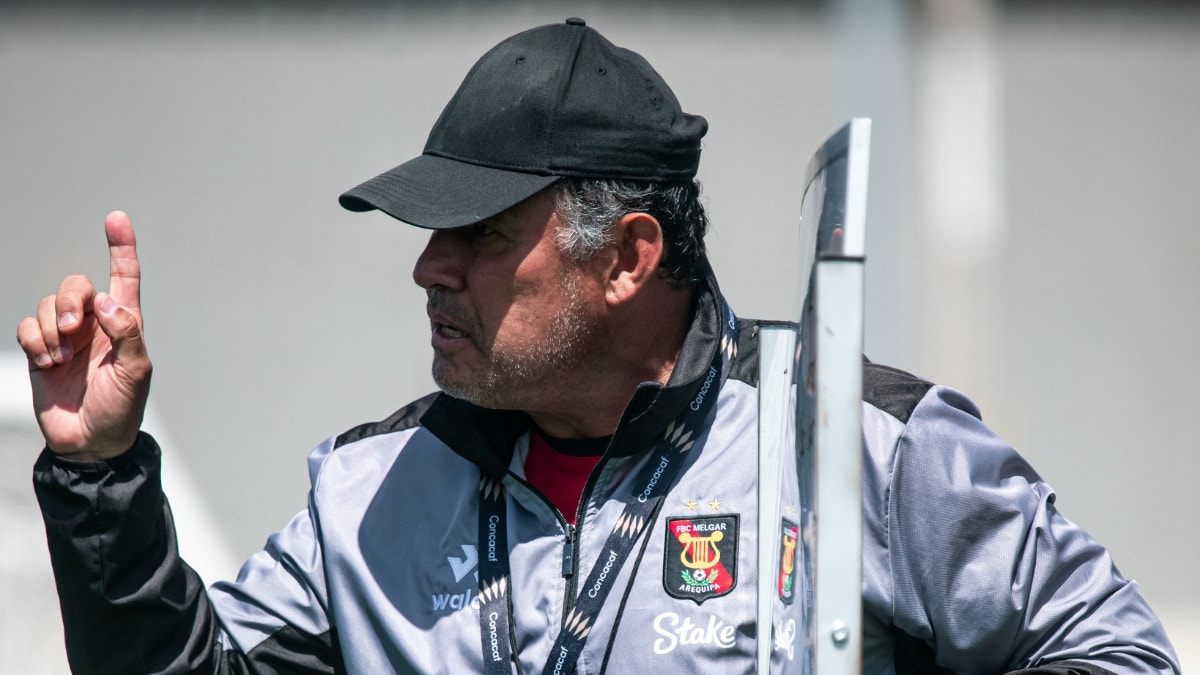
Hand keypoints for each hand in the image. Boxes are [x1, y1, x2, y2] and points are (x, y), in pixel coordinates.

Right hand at [16, 211, 151, 459]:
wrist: (91, 441)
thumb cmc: (122, 407)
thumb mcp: (135, 372)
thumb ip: (127, 334)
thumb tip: (107, 302)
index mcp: (124, 323)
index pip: (124, 277)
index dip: (120, 247)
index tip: (115, 218)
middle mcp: (95, 324)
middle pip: (76, 286)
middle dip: (69, 300)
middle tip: (71, 329)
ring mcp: (66, 337)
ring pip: (48, 304)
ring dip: (50, 328)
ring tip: (61, 359)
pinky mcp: (40, 351)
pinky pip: (27, 326)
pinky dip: (34, 340)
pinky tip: (48, 363)